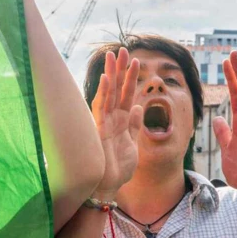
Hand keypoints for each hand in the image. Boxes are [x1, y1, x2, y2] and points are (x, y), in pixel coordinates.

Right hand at [91, 48, 143, 199]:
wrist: (108, 188)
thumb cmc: (118, 169)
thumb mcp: (133, 145)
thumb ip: (135, 126)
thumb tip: (138, 106)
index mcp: (121, 121)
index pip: (127, 94)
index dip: (130, 78)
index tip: (135, 60)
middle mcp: (111, 119)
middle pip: (116, 89)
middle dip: (120, 70)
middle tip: (123, 49)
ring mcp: (104, 123)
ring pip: (108, 94)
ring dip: (112, 75)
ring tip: (114, 56)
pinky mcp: (98, 131)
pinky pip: (100, 109)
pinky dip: (103, 94)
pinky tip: (105, 79)